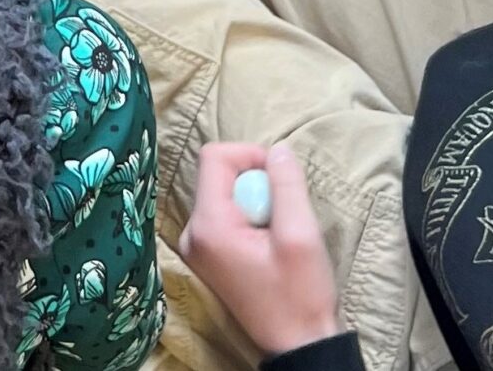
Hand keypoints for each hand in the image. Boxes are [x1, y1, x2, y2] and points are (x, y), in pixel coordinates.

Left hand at [179, 145, 342, 356]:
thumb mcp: (300, 234)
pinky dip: (250, 216)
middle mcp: (192, 232)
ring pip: (224, 192)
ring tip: (277, 232)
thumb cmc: (300, 295)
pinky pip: (226, 213)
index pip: (214, 156)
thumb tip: (277, 149)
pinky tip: (269, 242)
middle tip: (282, 213)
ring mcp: (197, 245)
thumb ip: (286, 185)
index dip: (250, 155)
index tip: (279, 177)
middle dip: (255, 182)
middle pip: (218, 174)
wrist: (297, 343)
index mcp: (207, 225)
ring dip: (255, 200)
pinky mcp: (208, 253)